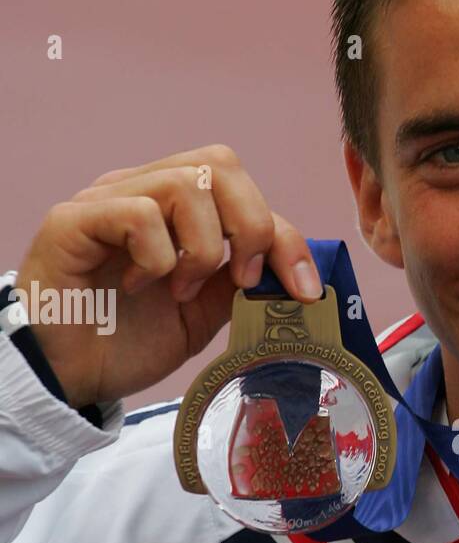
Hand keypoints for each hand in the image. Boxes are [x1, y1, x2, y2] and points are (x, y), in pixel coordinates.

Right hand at [14, 143, 321, 407]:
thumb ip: (238, 283)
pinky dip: (157, 257)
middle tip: (240, 283)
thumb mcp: (203, 314)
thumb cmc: (127, 342)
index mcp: (175, 209)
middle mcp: (141, 191)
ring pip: (185, 183)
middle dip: (252, 227)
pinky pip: (137, 212)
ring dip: (202, 248)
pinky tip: (140, 287)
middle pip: (219, 164)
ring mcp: (107, 200)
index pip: (244, 189)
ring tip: (180, 291)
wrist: (69, 378)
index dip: (286, 236)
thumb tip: (291, 273)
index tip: (305, 290)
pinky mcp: (74, 220)